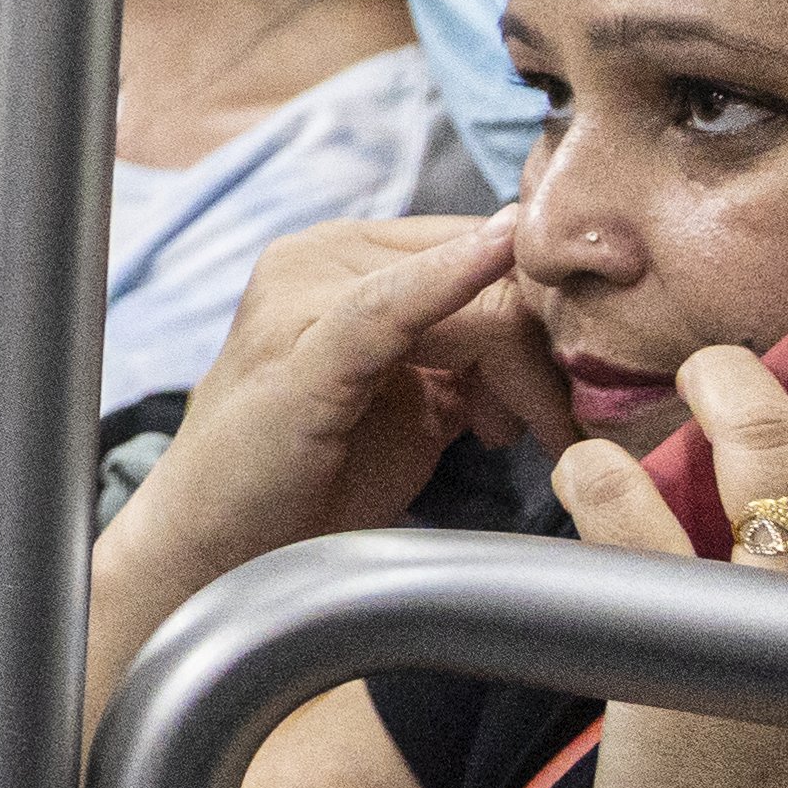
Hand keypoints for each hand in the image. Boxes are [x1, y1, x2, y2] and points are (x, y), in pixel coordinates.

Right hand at [108, 214, 570, 604]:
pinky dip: (450, 281)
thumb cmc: (313, 476)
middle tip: (552, 428)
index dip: (541, 312)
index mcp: (341, 255)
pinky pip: (389, 306)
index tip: (566, 393)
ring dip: (521, 371)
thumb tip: (562, 335)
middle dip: (540, 349)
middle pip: (485, 269)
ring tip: (519, 436)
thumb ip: (470, 353)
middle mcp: (313, 256)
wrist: (222, 544)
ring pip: (465, 301)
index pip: (482, 244)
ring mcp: (297, 297)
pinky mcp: (297, 352)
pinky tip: (499, 256)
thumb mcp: (413, 399)